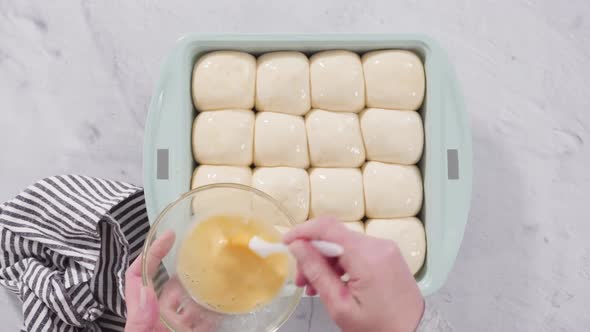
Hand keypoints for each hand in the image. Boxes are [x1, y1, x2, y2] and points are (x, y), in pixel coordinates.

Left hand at [124, 231, 219, 331]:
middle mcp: (161, 318)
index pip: (140, 276)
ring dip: (205, 289)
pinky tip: (227, 303)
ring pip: (193, 301)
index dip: (151, 254)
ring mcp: (179, 326)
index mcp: (144, 315)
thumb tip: (146, 293)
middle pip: (171, 285)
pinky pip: (209, 319)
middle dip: (186, 269)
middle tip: (207, 254)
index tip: (169, 236)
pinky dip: (218, 311)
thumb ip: (140, 321)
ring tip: (222, 274)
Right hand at [284, 217, 423, 331]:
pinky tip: (332, 282)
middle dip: (312, 254)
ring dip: (324, 261)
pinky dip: (340, 263)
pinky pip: (356, 251)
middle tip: (299, 280)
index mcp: (367, 256)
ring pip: (343, 244)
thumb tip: (297, 246)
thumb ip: (317, 272)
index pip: (327, 227)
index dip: (302, 231)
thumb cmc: (377, 328)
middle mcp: (378, 245)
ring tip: (313, 287)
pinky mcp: (387, 255)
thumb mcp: (340, 305)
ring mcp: (385, 248)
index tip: (285, 243)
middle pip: (334, 237)